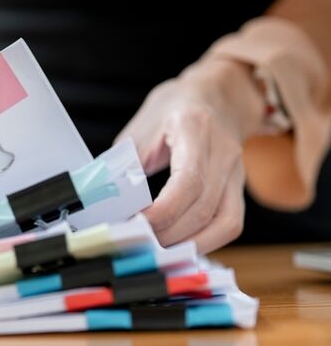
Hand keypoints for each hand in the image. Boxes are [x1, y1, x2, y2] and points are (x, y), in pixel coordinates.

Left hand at [116, 59, 264, 252]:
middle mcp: (223, 151)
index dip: (163, 211)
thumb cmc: (173, 110)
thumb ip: (125, 164)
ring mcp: (238, 172)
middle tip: (138, 242)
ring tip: (158, 250)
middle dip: (170, 233)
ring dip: (190, 244)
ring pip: (226, 223)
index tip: (136, 224)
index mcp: (194, 128)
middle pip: (205, 208)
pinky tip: (180, 245)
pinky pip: (230, 224)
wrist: (217, 95)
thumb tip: (104, 201)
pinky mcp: (240, 188)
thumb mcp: (141, 128)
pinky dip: (206, 241)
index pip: (188, 181)